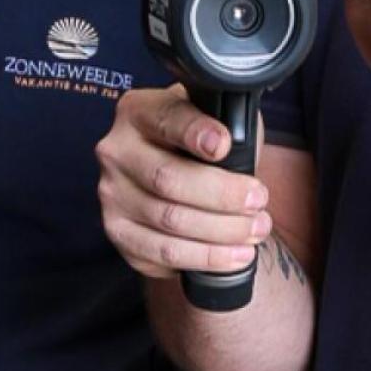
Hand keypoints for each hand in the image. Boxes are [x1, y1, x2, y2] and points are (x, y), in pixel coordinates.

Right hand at [97, 86, 270, 280]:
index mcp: (138, 111)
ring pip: (169, 221)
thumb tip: (242, 149)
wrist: (174, 178)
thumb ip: (228, 123)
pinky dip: (206, 258)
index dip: (196, 132)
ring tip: (256, 229)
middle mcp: (117, 151)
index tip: (225, 145)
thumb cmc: (200, 145)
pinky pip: (164, 253)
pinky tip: (235, 254)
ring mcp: (112, 194)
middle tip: (258, 201)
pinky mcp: (119, 233)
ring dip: (222, 231)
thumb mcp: (214, 118)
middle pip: (167, 178)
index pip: (166, 119)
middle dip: (223, 195)